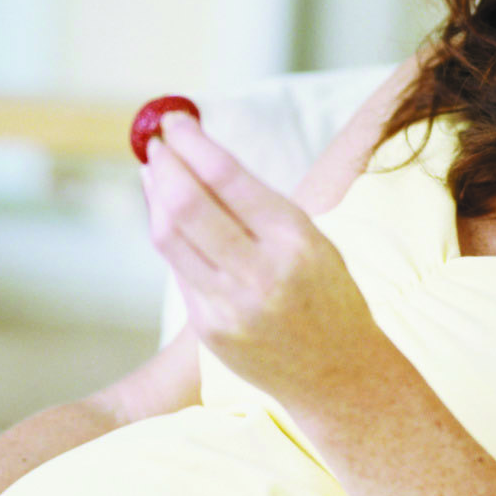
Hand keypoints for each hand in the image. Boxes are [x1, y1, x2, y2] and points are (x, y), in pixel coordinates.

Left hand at [141, 111, 399, 404]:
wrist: (340, 375)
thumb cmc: (327, 294)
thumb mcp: (310, 240)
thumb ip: (256, 205)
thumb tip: (196, 157)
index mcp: (295, 239)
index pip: (228, 176)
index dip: (192, 142)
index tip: (174, 119)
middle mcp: (261, 273)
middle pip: (187, 204)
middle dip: (164, 165)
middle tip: (155, 143)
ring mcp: (230, 306)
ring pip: (169, 237)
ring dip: (155, 196)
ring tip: (154, 172)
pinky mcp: (210, 329)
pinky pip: (178, 270)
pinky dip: (167, 235)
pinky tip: (167, 215)